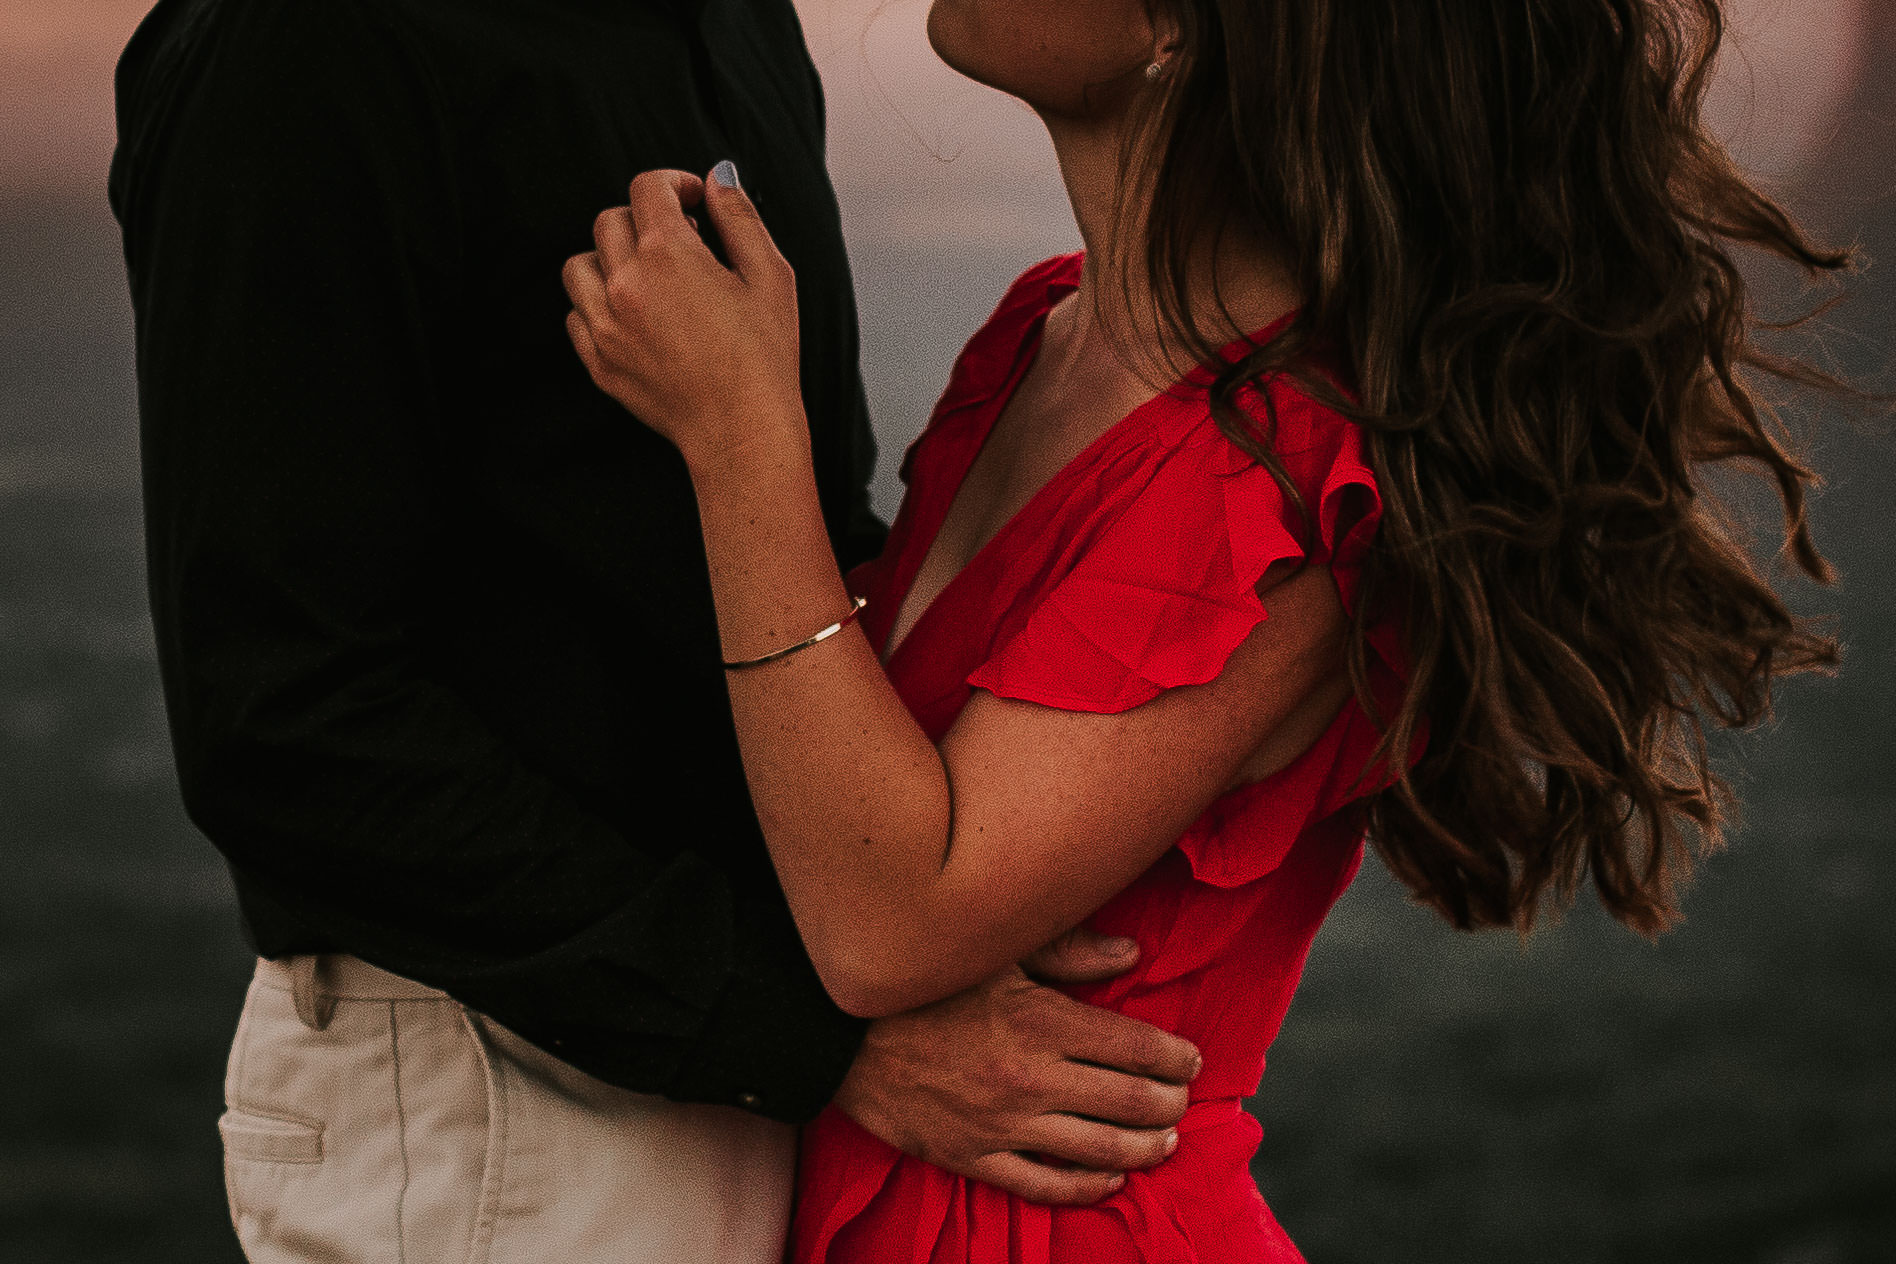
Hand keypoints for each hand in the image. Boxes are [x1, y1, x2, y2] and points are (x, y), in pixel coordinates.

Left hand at [562, 165, 803, 470]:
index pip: (648, 188)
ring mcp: (605, 324)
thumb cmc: (766, 354)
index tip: (694, 203)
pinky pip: (575, 315)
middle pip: (611, 220)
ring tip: (648, 279)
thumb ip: (739, 218)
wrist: (743, 430)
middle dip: (645, 221)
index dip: (674, 184)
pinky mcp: (599, 361)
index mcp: (669, 253)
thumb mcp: (770, 276)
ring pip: (581, 264)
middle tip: (681, 245)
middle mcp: (626, 282)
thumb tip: (717, 176)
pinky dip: (597, 305)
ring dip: (610, 259)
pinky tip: (635, 317)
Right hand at [832, 927, 1200, 1204]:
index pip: (1136, 1047)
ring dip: (1144, 1147)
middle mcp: (1030, 1077)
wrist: (840, 1031)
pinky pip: (1043, 1184)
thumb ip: (1068, 952)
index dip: (1175, 1057)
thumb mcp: (996, 952)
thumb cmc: (923, 983)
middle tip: (1183, 1100)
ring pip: (1098, 1149)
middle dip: (1170, 1103)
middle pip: (1130, 1101)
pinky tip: (1110, 1178)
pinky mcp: (972, 1156)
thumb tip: (1131, 953)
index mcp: (1041, 1020)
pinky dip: (1085, 1185)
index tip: (1190, 1059)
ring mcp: (1002, 1124)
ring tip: (1165, 1140)